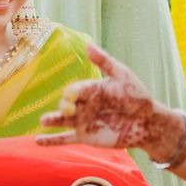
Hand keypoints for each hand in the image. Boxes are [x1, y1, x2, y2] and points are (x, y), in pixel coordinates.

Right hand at [37, 44, 170, 148]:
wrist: (147, 122)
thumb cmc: (137, 96)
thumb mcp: (122, 76)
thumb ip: (104, 62)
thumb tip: (87, 44)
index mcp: (90, 89)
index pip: (75, 90)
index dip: (72, 93)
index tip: (74, 96)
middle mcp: (84, 105)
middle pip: (66, 104)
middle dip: (64, 106)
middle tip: (68, 109)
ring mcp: (83, 121)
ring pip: (62, 121)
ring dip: (51, 120)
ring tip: (44, 121)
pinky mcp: (85, 137)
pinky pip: (65, 139)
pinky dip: (51, 141)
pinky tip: (37, 141)